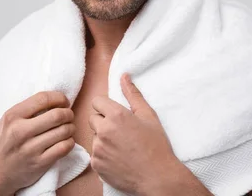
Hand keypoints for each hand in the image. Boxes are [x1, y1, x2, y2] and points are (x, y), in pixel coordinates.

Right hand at [0, 91, 75, 195]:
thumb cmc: (2, 145)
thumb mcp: (6, 122)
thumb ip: (26, 110)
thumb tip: (53, 100)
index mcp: (12, 116)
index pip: (43, 98)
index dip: (59, 98)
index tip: (64, 102)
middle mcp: (21, 131)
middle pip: (57, 115)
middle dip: (68, 113)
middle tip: (69, 116)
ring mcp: (30, 149)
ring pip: (64, 131)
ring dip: (71, 128)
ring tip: (68, 128)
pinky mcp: (39, 164)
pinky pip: (64, 148)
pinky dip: (70, 142)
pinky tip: (66, 141)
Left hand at [88, 73, 179, 194]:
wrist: (158, 176)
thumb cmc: (156, 145)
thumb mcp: (148, 115)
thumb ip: (133, 94)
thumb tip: (124, 76)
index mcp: (116, 115)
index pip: (96, 101)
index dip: (106, 107)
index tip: (115, 114)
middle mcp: (103, 130)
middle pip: (93, 118)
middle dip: (103, 122)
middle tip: (120, 131)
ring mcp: (98, 149)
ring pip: (94, 137)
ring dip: (103, 139)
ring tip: (121, 146)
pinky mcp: (96, 165)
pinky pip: (94, 154)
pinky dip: (103, 155)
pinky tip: (118, 158)